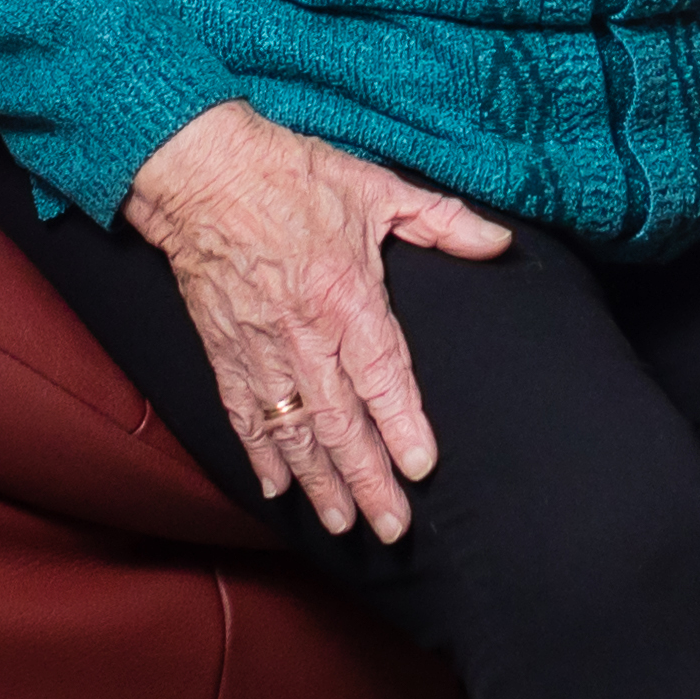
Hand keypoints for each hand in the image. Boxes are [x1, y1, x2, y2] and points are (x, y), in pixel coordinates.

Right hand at [122, 102, 513, 541]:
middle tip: (391, 528)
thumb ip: (442, 221)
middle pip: (339, 422)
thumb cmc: (291, 175)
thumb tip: (499, 242)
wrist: (200, 170)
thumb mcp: (375, 187)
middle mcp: (303, 334)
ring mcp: (258, 348)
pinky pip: (243, 415)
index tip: (420, 468)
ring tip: (343, 525)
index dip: (402, 425)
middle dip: (366, 480)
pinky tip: (277, 491)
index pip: (382, 374)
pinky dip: (259, 456)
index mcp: (346, 294)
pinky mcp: (223, 351)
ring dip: (319, 483)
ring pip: (293, 431)